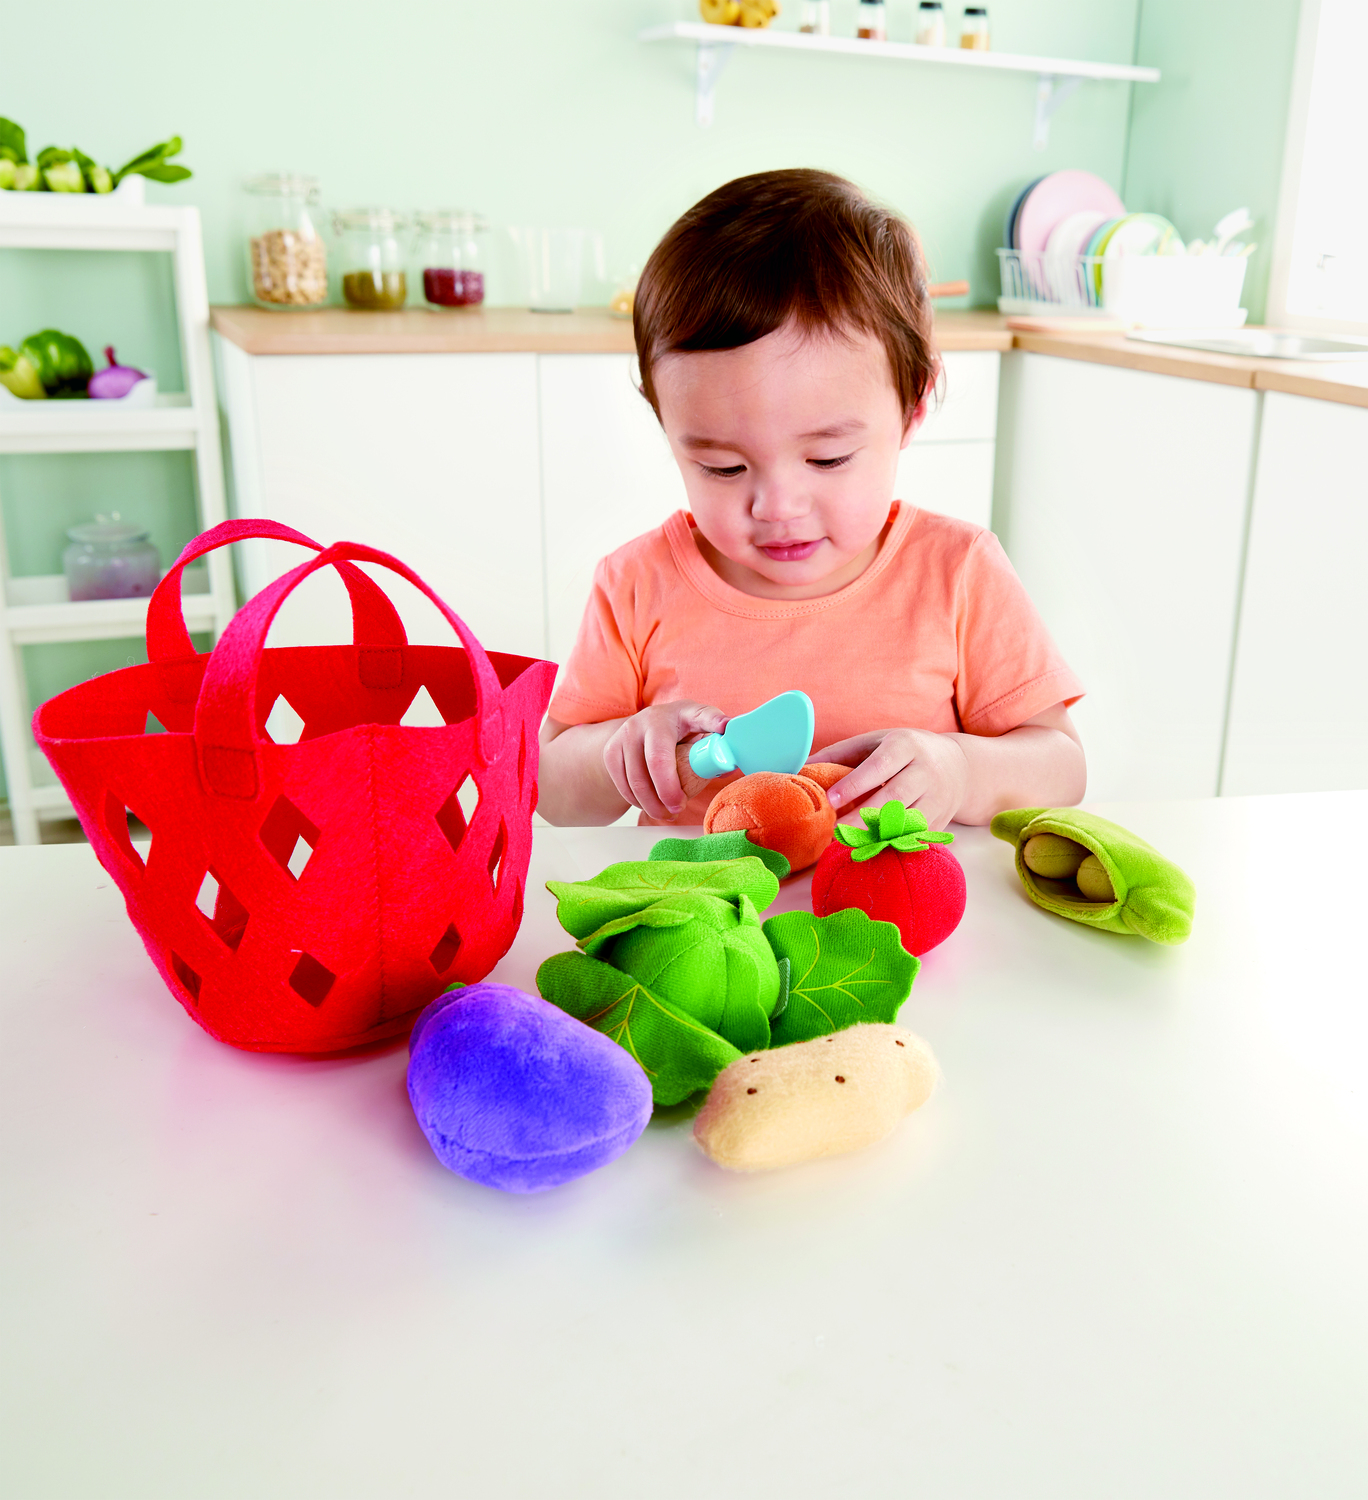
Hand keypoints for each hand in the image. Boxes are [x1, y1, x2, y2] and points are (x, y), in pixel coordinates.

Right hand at [602, 700, 726, 819]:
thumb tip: (730, 761)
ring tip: (666, 813)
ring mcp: (626, 735)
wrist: (641, 726)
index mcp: (681, 713)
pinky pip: (623, 784)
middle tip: (679, 808)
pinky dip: (637, 801)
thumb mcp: (699, 728)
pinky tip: (649, 804)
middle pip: (657, 762)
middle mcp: (649, 720)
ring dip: (652, 804)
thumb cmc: (679, 731)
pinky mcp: (611, 752)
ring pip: (636, 779)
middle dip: (669, 792)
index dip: (713, 721)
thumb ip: (716, 741)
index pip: (700, 715)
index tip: (724, 728)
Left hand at [812, 728, 968, 830]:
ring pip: (907, 821)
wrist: (959, 767)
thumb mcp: (877, 742)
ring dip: (878, 835)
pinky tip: (872, 850)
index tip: (831, 799)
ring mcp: (938, 797)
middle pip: (894, 797)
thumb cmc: (905, 752)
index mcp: (906, 745)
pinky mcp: (941, 821)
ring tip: (850, 844)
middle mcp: (926, 770)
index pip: (880, 765)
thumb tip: (802, 767)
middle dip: (864, 817)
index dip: (856, 783)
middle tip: (836, 832)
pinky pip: (915, 836)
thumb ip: (840, 753)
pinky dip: (893, 845)